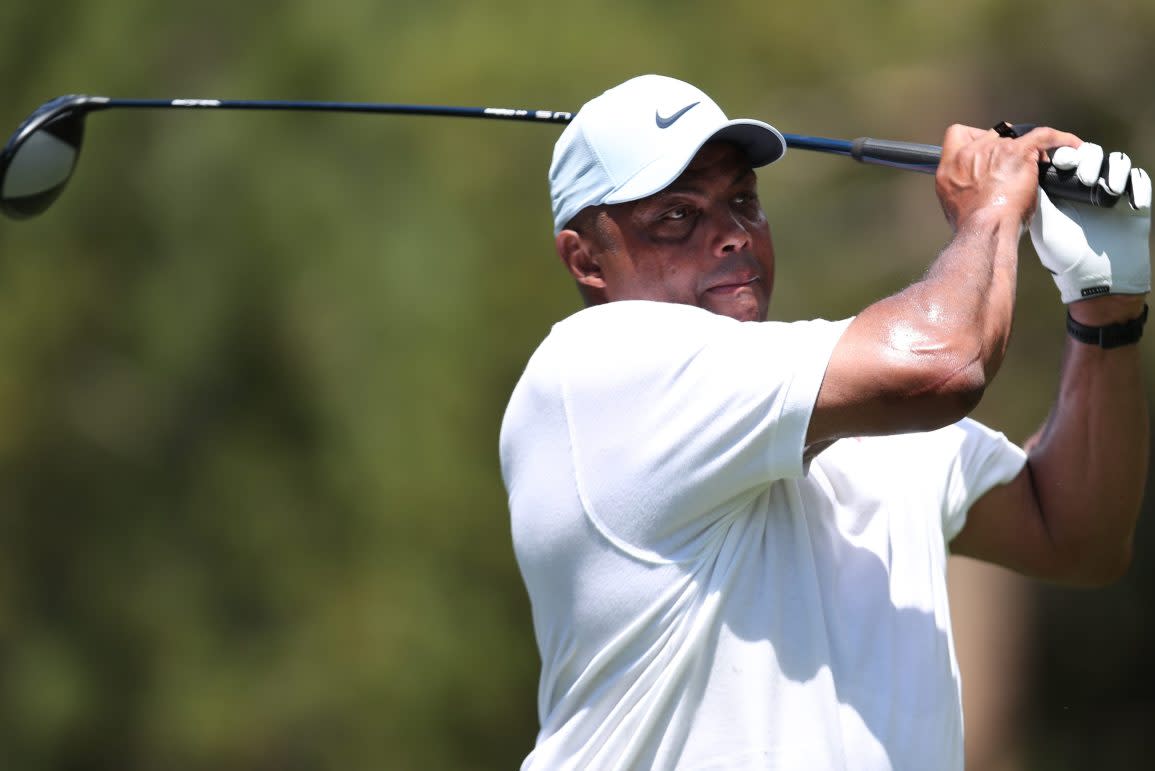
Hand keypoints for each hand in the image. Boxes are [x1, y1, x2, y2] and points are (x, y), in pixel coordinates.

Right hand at [936, 124, 1082, 230]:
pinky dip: (1061, 139)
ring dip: (1027, 147)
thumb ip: (965, 189)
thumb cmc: (973, 227)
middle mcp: (969, 154)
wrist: (984, 230)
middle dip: (1004, 146)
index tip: (986, 152)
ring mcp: (993, 150)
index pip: (958, 136)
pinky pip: (1044, 135)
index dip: (975, 140)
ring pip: (1016, 135)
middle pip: (991, 134)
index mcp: (949, 168)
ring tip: (1037, 163)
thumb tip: (979, 189)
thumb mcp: (955, 205)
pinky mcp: (1017, 152)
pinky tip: (1071, 144)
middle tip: (1014, 164)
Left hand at [1029, 143, 1151, 303]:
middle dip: (1090, 160)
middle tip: (1086, 179)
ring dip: (1114, 170)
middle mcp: (1086, 187)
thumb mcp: (1044, 224)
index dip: (1065, 154)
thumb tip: (1027, 169)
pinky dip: (1137, 186)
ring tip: (1110, 191)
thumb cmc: (1065, 256)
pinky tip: (1132, 204)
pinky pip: (1140, 179)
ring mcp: (1110, 192)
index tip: (1063, 162)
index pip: (1066, 158)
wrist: (1098, 279)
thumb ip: (1039, 196)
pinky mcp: (1132, 201)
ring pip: (1117, 162)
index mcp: (1062, 189)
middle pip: (1092, 154)